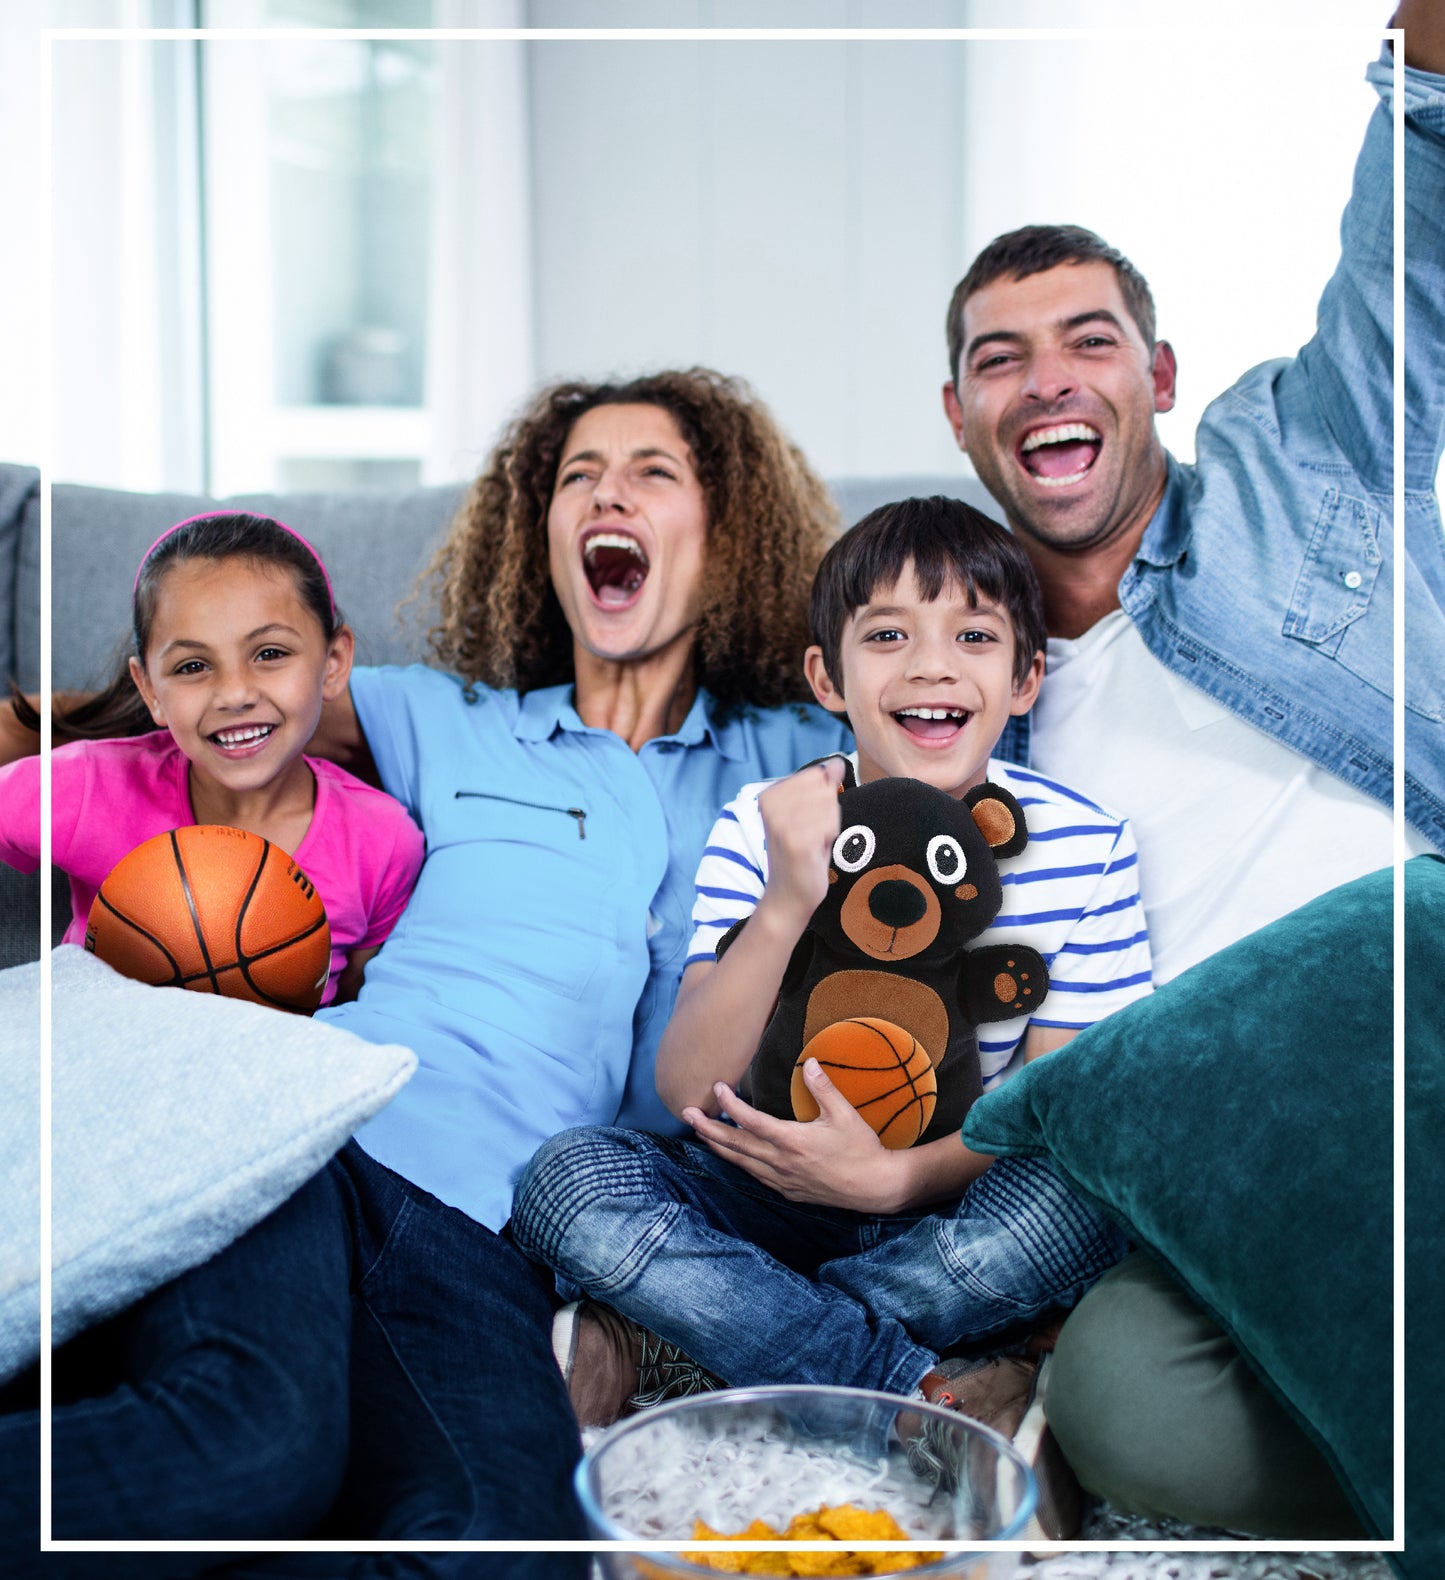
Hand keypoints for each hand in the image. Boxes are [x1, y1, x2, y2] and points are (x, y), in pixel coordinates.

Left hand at [681, 1058, 905, 1213]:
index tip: (717, 1087)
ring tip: (701, 1131)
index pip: (751, 1121)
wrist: (875, 1187)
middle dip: (708, 1128)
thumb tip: (809, 1062)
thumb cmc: (862, 1149)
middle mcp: (782, 1163)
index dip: (730, 1104)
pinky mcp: (788, 1190)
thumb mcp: (845, 1115)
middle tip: (686, 1113)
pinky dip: (738, 1161)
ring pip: (740, 1162)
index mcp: (793, 1141)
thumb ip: (823, 1088)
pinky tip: (732, 1154)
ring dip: (718, 1145)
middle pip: (735, 1144)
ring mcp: (782, 1179)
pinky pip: (754, 1175)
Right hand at [755, 757, 844, 933]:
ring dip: (829, 828)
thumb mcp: (810, 813)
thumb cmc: (802, 853)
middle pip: (825, 790)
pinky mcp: (795, 840)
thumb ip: (822, 785)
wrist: (789, 895)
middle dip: (827, 814)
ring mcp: (780, 822)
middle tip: (812, 835)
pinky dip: (829, 839)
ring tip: (813, 844)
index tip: (808, 822)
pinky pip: (831, 825)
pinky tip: (814, 852)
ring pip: (830, 806)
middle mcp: (769, 804)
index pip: (817, 776)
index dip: (822, 801)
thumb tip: (836, 762)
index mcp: (769, 794)